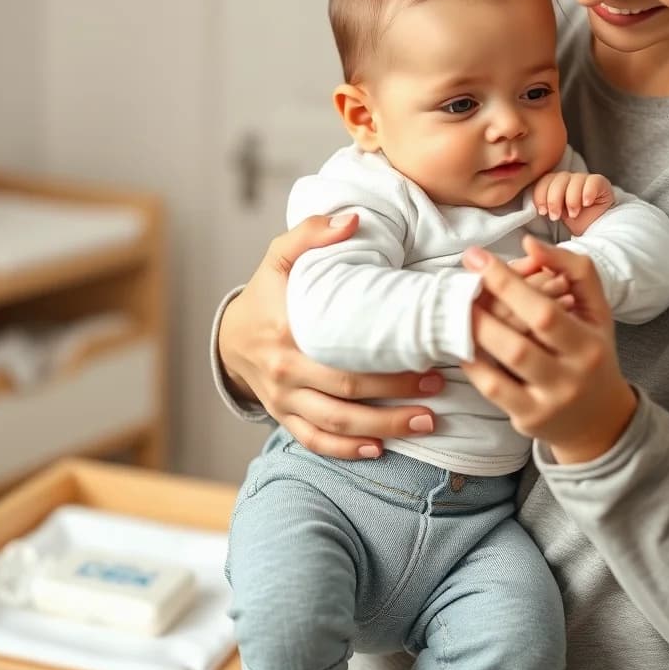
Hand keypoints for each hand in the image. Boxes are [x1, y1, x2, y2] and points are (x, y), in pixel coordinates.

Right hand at [217, 214, 444, 458]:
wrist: (230, 335)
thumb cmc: (266, 292)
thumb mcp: (279, 254)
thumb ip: (312, 233)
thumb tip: (353, 220)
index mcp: (288, 329)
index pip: (345, 352)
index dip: (390, 361)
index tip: (429, 356)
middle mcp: (286, 369)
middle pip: (348, 392)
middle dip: (398, 395)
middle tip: (438, 388)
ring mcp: (284, 398)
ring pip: (336, 422)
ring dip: (383, 428)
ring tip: (425, 423)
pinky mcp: (284, 416)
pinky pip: (314, 440)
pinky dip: (346, 450)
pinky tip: (379, 450)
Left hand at [461, 236, 637, 463]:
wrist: (600, 420)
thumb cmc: (593, 352)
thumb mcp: (597, 310)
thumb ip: (573, 269)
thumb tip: (530, 243)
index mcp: (589, 344)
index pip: (544, 311)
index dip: (507, 282)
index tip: (477, 258)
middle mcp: (571, 376)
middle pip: (521, 342)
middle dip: (484, 309)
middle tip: (459, 284)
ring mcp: (548, 401)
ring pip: (505, 364)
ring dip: (475, 333)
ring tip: (455, 309)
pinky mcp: (528, 418)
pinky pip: (493, 388)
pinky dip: (473, 363)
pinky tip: (462, 342)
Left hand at [533, 171, 614, 235]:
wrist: (594, 227)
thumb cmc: (573, 220)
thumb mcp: (554, 214)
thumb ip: (543, 208)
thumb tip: (531, 217)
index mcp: (554, 183)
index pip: (543, 181)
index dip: (541, 196)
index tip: (542, 212)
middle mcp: (568, 178)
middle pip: (558, 180)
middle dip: (554, 200)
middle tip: (556, 216)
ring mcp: (584, 179)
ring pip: (575, 180)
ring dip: (571, 200)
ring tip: (574, 214)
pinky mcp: (599, 182)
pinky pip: (592, 182)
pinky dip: (587, 193)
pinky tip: (586, 204)